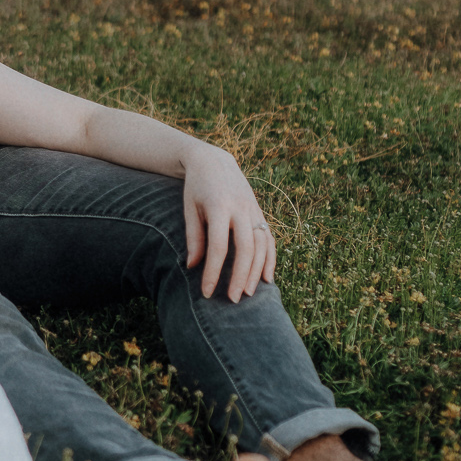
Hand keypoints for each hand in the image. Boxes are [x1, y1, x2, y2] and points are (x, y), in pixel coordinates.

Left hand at [181, 141, 275, 300]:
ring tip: (249, 294)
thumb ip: (194, 237)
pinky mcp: (260, 212)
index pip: (218, 246)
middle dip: (240, 276)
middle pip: (246, 248)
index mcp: (218, 206)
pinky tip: (267, 278)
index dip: (213, 272)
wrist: (213, 161)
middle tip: (233, 300)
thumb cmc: (196, 187)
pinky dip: (271, 259)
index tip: (207, 292)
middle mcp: (240, 208)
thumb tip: (193, 267)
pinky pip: (270, 238)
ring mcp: (253, 209)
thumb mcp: (189, 209)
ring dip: (257, 271)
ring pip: (262, 245)